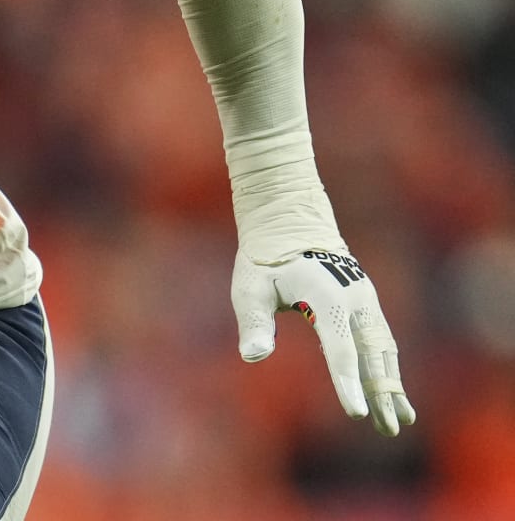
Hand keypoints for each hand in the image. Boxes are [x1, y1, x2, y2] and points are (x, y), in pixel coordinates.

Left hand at [231, 249, 415, 435]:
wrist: (289, 222)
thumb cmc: (264, 259)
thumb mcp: (250, 286)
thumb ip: (254, 321)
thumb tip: (253, 356)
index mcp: (325, 294)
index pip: (339, 345)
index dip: (347, 380)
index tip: (355, 412)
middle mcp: (353, 297)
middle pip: (371, 353)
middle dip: (381, 393)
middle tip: (388, 429)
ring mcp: (364, 299)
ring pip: (383, 348)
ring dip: (391, 384)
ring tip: (401, 420)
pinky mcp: (366, 302)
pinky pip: (381, 340)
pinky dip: (388, 367)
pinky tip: (392, 392)